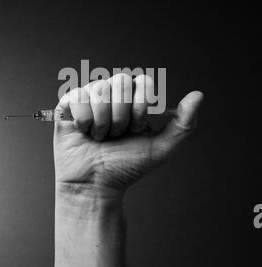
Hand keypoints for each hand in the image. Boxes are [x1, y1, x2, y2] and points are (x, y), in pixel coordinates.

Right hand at [54, 73, 202, 198]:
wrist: (96, 185)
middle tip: (117, 134)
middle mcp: (111, 94)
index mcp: (133, 99)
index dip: (140, 105)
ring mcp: (90, 97)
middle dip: (122, 115)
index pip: (142, 81)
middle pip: (120, 81)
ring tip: (100, 136)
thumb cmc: (126, 167)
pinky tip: (85, 132)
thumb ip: (184, 123)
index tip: (136, 128)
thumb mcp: (161, 148)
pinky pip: (79, 97)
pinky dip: (84, 121)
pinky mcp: (68, 104)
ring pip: (99, 90)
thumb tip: (198, 95)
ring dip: (103, 121)